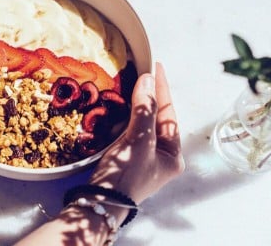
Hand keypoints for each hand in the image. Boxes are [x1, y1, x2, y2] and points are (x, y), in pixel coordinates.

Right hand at [89, 62, 183, 203]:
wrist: (98, 205)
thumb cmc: (125, 176)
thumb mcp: (139, 141)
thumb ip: (144, 110)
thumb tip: (148, 80)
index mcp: (172, 155)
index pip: (168, 114)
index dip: (162, 89)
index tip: (155, 67)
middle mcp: (160, 156)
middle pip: (156, 118)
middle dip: (149, 95)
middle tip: (142, 71)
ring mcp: (141, 158)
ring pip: (141, 123)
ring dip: (135, 105)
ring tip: (131, 83)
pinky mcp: (124, 159)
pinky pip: (128, 131)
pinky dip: (124, 117)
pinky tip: (118, 106)